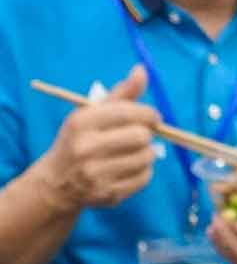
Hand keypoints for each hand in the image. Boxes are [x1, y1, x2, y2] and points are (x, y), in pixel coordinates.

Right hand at [35, 65, 158, 212]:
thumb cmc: (80, 140)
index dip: (149, 114)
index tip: (153, 118)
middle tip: (140, 135)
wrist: (57, 182)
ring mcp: (96, 173)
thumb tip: (142, 70)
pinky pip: (145, 178)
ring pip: (147, 157)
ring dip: (146, 153)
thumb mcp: (93, 113)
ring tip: (132, 152)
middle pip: (141, 136)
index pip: (129, 113)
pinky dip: (143, 171)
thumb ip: (121, 93)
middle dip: (146, 134)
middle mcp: (86, 147)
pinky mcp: (108, 193)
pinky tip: (128, 168)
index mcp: (81, 122)